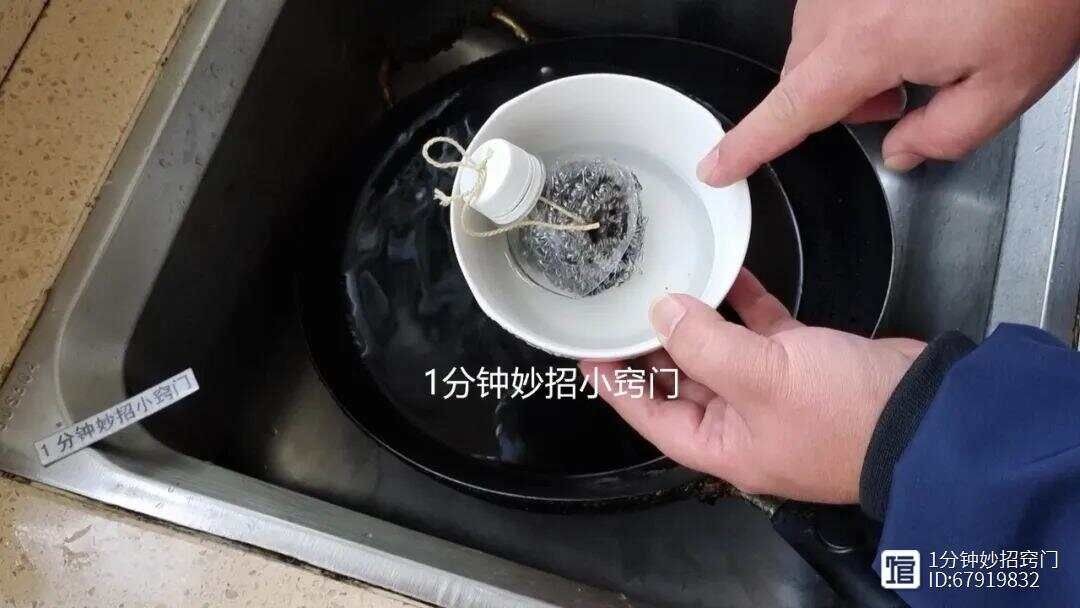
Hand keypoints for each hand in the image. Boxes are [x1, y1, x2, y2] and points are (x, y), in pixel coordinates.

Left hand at [581, 269, 925, 502]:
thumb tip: (662, 313)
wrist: (931, 414)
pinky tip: (727, 273)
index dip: (615, 385)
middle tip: (624, 307)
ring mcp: (774, 392)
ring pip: (719, 351)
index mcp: (721, 443)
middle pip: (681, 379)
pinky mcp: (804, 364)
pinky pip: (762, 331)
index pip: (650, 413)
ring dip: (696, 318)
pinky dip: (744, 304)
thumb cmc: (846, 417)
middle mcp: (742, 421)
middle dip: (654, 345)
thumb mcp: (762, 378)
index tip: (588, 354)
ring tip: (666, 283)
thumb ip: (703, 344)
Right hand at [697, 0, 1079, 184]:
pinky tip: (919, 11)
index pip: (791, 112)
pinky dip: (866, 21)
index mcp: (869, 44)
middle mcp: (842, 4)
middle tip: (906, 95)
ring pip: (821, 39)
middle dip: (842, 99)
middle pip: (804, 75)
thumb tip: (904, 151)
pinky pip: (837, 5)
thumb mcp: (1008, 85)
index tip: (716, 166)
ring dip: (857, 57)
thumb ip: (945, 137)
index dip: (749, 146)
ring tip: (926, 41)